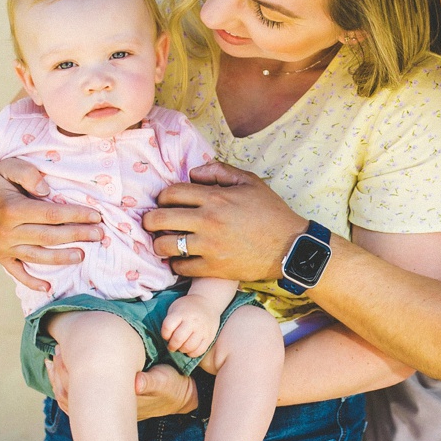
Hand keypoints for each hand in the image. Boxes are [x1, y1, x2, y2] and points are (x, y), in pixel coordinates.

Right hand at [0, 158, 101, 292]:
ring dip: (62, 258)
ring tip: (83, 255)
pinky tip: (48, 286)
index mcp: (12, 209)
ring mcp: (2, 246)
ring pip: (37, 256)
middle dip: (77, 235)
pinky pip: (16, 271)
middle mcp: (6, 231)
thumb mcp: (9, 166)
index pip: (52, 214)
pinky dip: (31, 281)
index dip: (76, 215)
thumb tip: (47, 191)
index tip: (96, 216)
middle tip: (99, 234)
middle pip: (49, 236)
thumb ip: (28, 174)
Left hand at [45, 317, 192, 418]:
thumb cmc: (170, 387)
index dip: (67, 373)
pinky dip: (66, 385)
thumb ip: (151, 382)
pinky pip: (77, 399)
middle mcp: (107, 409)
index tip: (62, 352)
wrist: (177, 397)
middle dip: (59, 374)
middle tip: (55, 352)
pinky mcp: (107, 403)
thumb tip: (137, 382)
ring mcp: (105, 409)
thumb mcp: (165, 381)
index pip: (82, 392)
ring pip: (70, 400)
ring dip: (59, 380)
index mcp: (117, 401)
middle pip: (70, 396)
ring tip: (53, 360)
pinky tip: (61, 371)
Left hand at [142, 162, 305, 281]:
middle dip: (150, 220)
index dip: (162, 197)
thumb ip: (219, 171)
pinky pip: (180, 268)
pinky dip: (176, 264)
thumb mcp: (250, 182)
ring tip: (164, 242)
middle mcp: (208, 222)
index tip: (164, 202)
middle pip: (159, 219)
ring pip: (165, 246)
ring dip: (160, 244)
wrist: (290, 247)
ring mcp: (209, 247)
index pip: (171, 193)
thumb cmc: (271, 212)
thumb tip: (193, 172)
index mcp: (215, 198)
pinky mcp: (213, 268)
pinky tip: (182, 259)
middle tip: (152, 223)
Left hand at [161, 294, 219, 357]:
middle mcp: (192, 321)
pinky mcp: (209, 337)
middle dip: (172, 345)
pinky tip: (189, 349)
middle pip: (178, 339)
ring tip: (181, 347)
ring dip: (182, 350)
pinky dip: (192, 353)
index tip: (166, 335)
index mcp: (181, 313)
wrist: (207, 303)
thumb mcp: (176, 308)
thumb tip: (168, 339)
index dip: (164, 334)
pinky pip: (199, 350)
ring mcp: (202, 330)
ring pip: (189, 346)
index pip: (168, 327)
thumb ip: (170, 321)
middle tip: (172, 346)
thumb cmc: (187, 307)